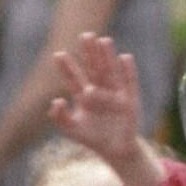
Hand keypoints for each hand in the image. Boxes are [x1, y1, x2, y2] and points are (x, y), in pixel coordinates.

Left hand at [48, 34, 143, 164]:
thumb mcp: (72, 129)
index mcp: (84, 95)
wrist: (115, 150)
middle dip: (89, 53)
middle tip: (85, 35)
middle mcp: (100, 90)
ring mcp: (115, 93)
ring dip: (107, 56)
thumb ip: (60, 117)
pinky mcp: (130, 100)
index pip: (74, 78)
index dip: (67, 67)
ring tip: (103, 40)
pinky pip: (130, 82)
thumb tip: (55, 100)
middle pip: (93, 68)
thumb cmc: (92, 137)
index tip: (59, 54)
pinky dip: (128, 70)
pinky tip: (125, 57)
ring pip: (110, 71)